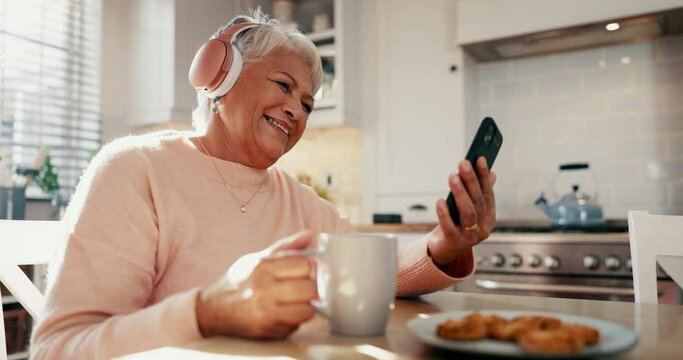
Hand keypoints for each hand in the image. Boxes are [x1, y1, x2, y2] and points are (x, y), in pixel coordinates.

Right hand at [195, 231, 317, 338]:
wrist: (210, 310)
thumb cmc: (237, 282)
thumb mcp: (256, 258)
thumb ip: (285, 247)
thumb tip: (311, 235)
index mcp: (263, 266)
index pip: (305, 264)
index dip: (311, 268)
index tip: (307, 271)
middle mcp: (263, 288)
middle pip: (310, 288)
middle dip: (312, 288)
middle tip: (305, 288)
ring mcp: (264, 310)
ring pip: (307, 309)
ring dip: (307, 306)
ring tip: (297, 302)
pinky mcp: (265, 329)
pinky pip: (296, 325)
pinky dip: (296, 320)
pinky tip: (287, 313)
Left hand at [428, 157, 496, 266]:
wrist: (445, 250)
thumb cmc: (457, 224)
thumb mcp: (469, 209)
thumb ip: (480, 193)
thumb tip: (491, 174)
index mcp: (490, 218)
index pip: (488, 193)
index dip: (484, 176)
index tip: (479, 158)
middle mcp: (483, 228)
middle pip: (478, 201)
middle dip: (471, 181)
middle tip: (463, 164)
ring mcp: (470, 237)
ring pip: (467, 213)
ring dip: (460, 193)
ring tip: (452, 177)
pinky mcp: (454, 242)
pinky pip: (449, 226)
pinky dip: (444, 213)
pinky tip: (440, 200)